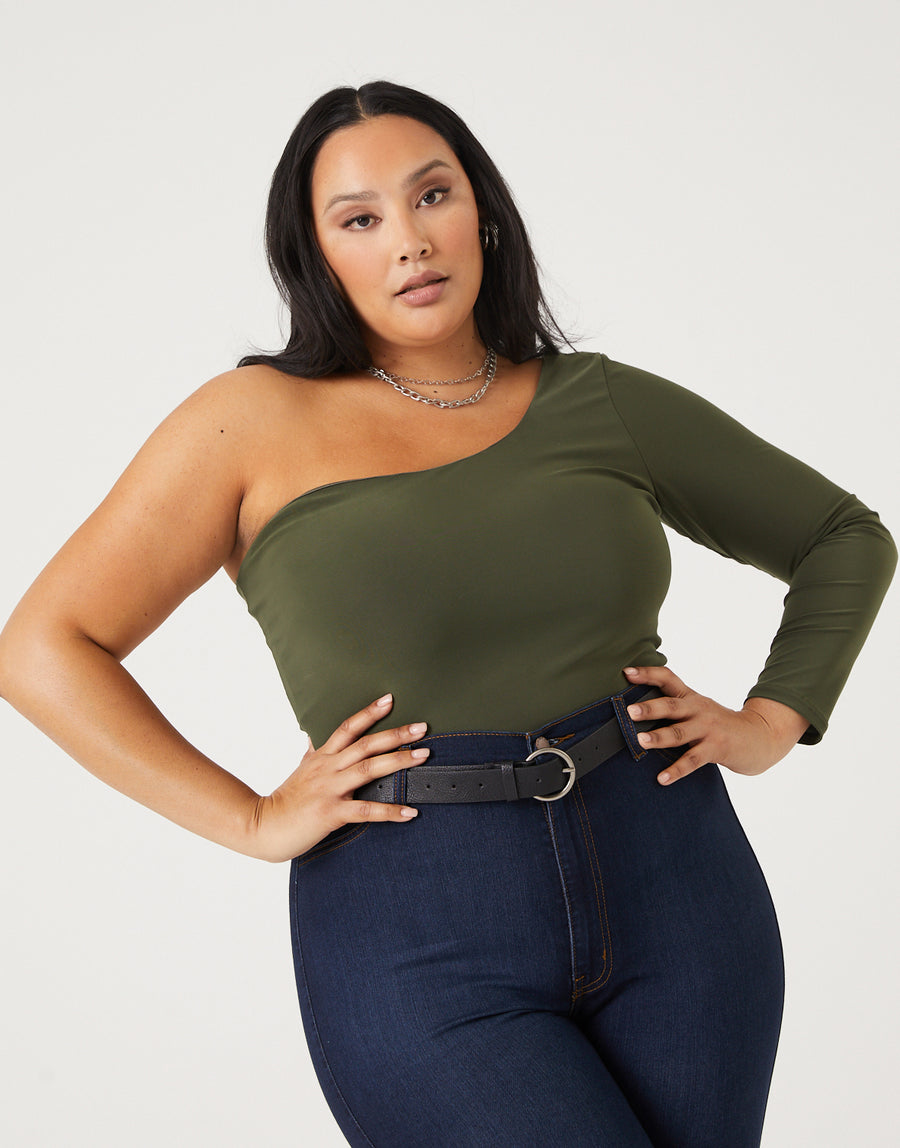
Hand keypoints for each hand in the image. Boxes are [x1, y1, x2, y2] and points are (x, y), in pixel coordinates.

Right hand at [251, 693, 426, 861]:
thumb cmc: (285, 799)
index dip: (369, 712)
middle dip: (396, 734)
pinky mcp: (331, 813)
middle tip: (422, 727)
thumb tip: (313, 734)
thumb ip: (312, 751)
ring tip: (423, 756)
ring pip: (368, 769)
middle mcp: (328, 768)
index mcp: (322, 756)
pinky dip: (390, 810)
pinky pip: (366, 810)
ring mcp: (329, 789)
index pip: (348, 727)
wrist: (262, 826)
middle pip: (365, 744)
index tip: (390, 699)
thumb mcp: (300, 768)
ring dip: (398, 761)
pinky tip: (410, 811)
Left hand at [622, 666, 808, 785]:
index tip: (627, 672)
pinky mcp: (717, 749)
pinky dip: (677, 770)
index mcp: (691, 698)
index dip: (648, 674)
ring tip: (641, 741)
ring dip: (659, 737)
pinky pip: (693, 760)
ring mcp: (708, 729)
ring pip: (680, 733)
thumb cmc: (720, 724)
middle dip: (650, 708)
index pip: (668, 678)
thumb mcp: (698, 709)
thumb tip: (635, 711)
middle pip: (672, 706)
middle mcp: (698, 710)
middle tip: (630, 711)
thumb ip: (674, 707)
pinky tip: (662, 778)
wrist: (759, 737)